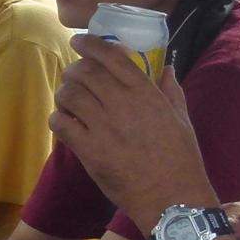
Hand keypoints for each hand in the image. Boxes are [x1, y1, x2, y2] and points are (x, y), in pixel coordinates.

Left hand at [48, 37, 214, 230]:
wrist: (171, 198)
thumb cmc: (181, 159)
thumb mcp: (181, 118)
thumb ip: (171, 89)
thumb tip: (166, 67)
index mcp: (145, 93)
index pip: (111, 56)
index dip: (90, 44)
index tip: (79, 41)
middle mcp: (122, 104)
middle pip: (85, 73)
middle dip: (74, 70)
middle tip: (73, 76)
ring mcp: (103, 127)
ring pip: (69, 95)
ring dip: (64, 93)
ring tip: (67, 99)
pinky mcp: (89, 151)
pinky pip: (61, 124)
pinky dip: (58, 118)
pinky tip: (64, 121)